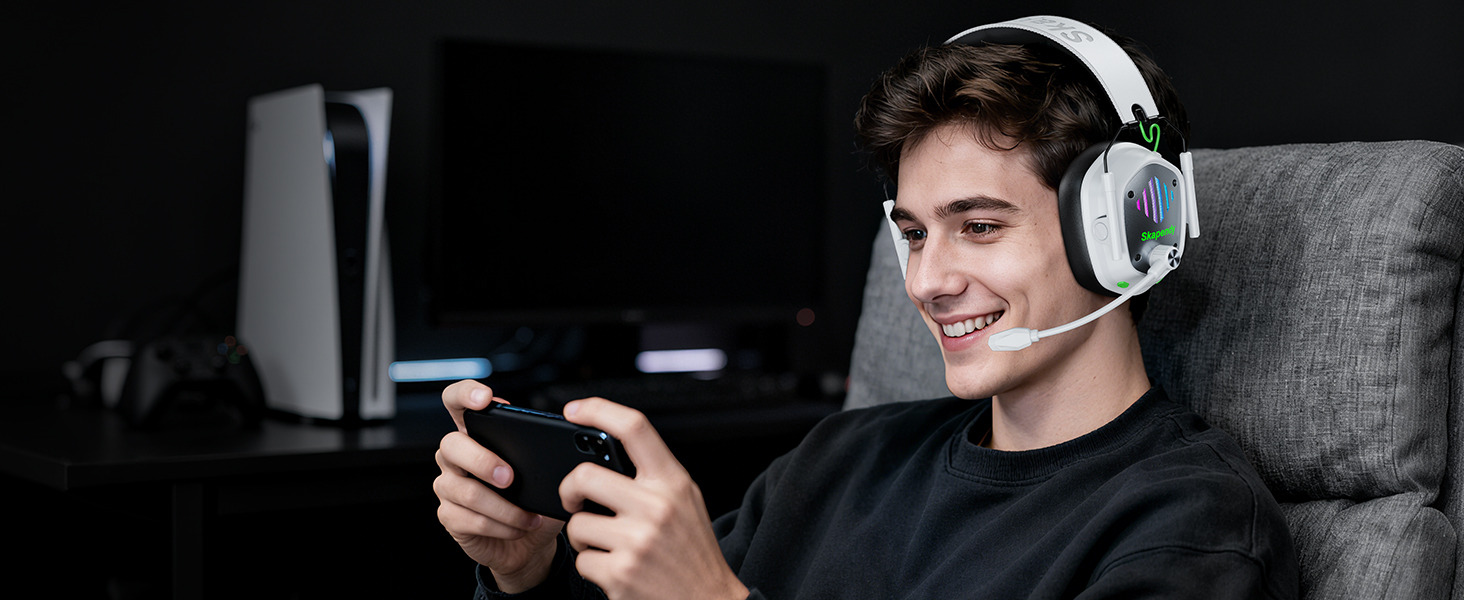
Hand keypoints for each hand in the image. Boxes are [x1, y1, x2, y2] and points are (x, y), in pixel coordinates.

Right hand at [434, 380, 564, 592]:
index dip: (465, 394)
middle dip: (483, 460)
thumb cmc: (534, 500)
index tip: (484, 398)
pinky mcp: (449, 517)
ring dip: (505, 507)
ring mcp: (448, 486)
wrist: (529, 543)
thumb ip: (543, 454)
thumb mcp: (544, 473)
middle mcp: (456, 457)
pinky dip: (501, 526)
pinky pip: (470, 520)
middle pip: (451, 445)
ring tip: (530, 516)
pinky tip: (518, 527)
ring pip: (466, 491)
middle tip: (511, 477)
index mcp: (476, 435)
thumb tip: (560, 449)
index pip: (457, 401)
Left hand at [558, 398, 748, 599]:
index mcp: (673, 482)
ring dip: (584, 538)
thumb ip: (653, 478)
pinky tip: (616, 570)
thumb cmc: (692, 552)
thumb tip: (601, 455)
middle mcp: (657, 506)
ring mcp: (638, 540)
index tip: (573, 411)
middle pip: (584, 476)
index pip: (634, 428)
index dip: (598, 410)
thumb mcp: (685, 502)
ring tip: (609, 546)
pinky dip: (592, 567)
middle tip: (574, 500)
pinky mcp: (621, 573)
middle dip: (569, 490)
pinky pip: (582, 560)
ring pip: (577, 524)